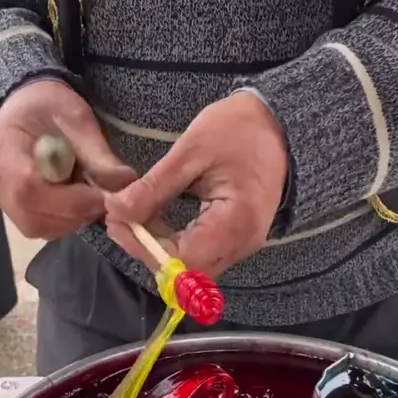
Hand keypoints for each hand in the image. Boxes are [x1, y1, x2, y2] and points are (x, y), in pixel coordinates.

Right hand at [0, 80, 135, 239]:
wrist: (22, 108)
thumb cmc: (47, 107)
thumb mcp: (76, 118)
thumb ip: (98, 153)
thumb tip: (126, 183)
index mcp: (3, 147)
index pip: (28, 187)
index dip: (69, 199)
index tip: (101, 195)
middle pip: (32, 215)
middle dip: (75, 213)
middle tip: (101, 198)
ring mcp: (0, 200)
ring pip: (37, 227)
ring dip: (72, 220)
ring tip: (88, 196)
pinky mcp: (12, 211)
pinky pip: (40, 228)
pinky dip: (65, 221)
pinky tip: (76, 202)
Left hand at [106, 92, 287, 275]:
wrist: (280, 126)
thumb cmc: (239, 130)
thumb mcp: (191, 151)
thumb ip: (154, 187)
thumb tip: (117, 211)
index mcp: (235, 223)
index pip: (181, 259)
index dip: (144, 248)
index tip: (117, 222)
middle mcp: (241, 245)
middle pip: (185, 271)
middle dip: (147, 251)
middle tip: (120, 220)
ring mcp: (241, 247)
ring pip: (190, 269)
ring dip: (158, 250)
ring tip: (133, 219)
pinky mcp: (236, 242)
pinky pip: (200, 257)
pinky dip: (173, 246)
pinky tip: (155, 223)